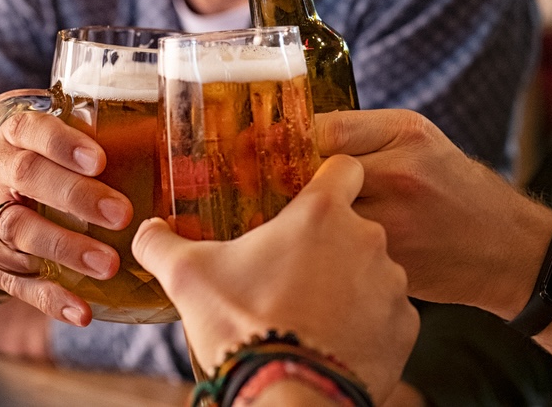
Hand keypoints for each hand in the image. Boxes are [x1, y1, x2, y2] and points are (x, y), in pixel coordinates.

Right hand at [0, 99, 133, 325]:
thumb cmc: (39, 156)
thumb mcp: (55, 135)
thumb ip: (99, 137)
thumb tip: (170, 141)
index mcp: (13, 133)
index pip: (32, 129)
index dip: (63, 144)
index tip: (100, 160)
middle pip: (28, 178)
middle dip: (75, 197)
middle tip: (122, 214)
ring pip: (19, 231)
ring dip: (66, 249)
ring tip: (108, 265)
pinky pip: (13, 282)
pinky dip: (49, 298)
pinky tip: (82, 310)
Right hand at [131, 155, 418, 403]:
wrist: (289, 396)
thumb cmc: (242, 328)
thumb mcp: (189, 278)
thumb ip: (163, 244)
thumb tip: (147, 231)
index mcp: (321, 214)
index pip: (343, 168)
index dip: (327, 178)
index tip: (309, 195)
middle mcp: (366, 239)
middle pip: (353, 225)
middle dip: (329, 243)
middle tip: (293, 271)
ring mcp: (391, 284)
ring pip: (373, 269)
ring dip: (349, 283)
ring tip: (312, 311)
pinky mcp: (405, 327)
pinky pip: (387, 313)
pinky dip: (367, 323)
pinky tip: (334, 339)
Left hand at [315, 109, 551, 318]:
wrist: (507, 248)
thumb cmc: (456, 187)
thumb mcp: (418, 139)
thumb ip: (361, 134)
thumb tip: (296, 138)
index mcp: (405, 135)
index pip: (322, 131)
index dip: (295, 144)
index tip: (285, 154)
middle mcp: (400, 175)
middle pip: (317, 176)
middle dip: (300, 185)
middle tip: (293, 191)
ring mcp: (396, 223)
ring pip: (324, 219)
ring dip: (312, 221)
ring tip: (316, 222)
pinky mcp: (391, 263)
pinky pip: (340, 251)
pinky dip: (331, 250)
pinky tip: (338, 249)